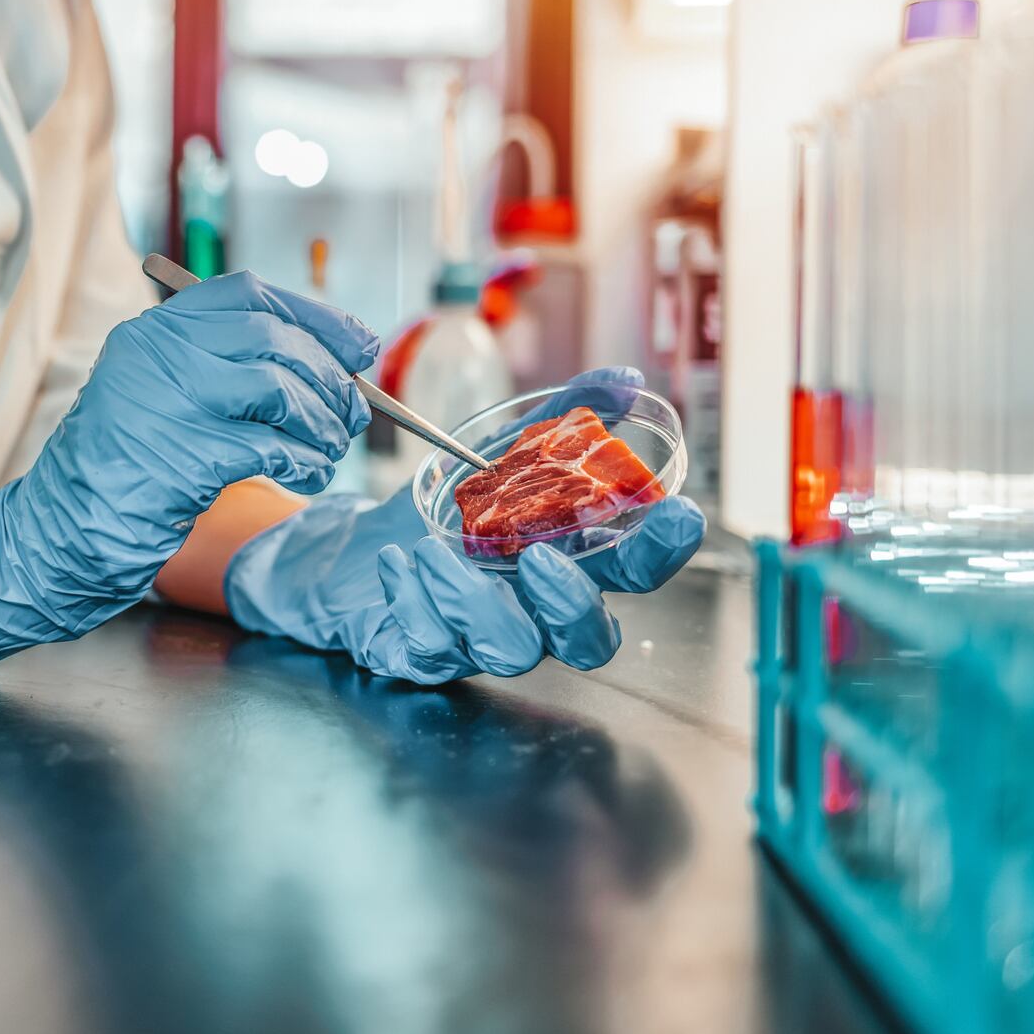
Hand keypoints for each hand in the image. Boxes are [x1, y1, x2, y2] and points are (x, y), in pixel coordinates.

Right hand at [0, 271, 377, 661]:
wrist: (65, 530)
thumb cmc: (125, 467)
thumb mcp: (161, 393)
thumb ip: (226, 365)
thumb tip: (330, 361)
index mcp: (154, 331)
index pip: (249, 295)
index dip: (314, 316)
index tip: (358, 343)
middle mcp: (159, 354)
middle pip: (273, 339)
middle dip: (328, 375)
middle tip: (352, 411)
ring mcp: (170, 403)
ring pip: (279, 390)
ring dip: (321, 422)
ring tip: (329, 447)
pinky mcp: (186, 457)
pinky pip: (271, 447)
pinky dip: (303, 459)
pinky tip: (306, 472)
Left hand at [224, 368, 706, 683]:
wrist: (357, 547)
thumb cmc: (442, 512)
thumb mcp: (497, 456)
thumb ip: (559, 422)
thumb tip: (623, 380)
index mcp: (566, 562)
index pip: (634, 572)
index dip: (661, 550)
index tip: (677, 513)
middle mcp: (533, 611)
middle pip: (590, 641)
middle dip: (573, 603)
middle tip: (537, 557)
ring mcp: (480, 641)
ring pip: (512, 651)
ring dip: (475, 599)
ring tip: (431, 548)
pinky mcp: (422, 654)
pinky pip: (431, 650)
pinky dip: (413, 601)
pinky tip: (396, 560)